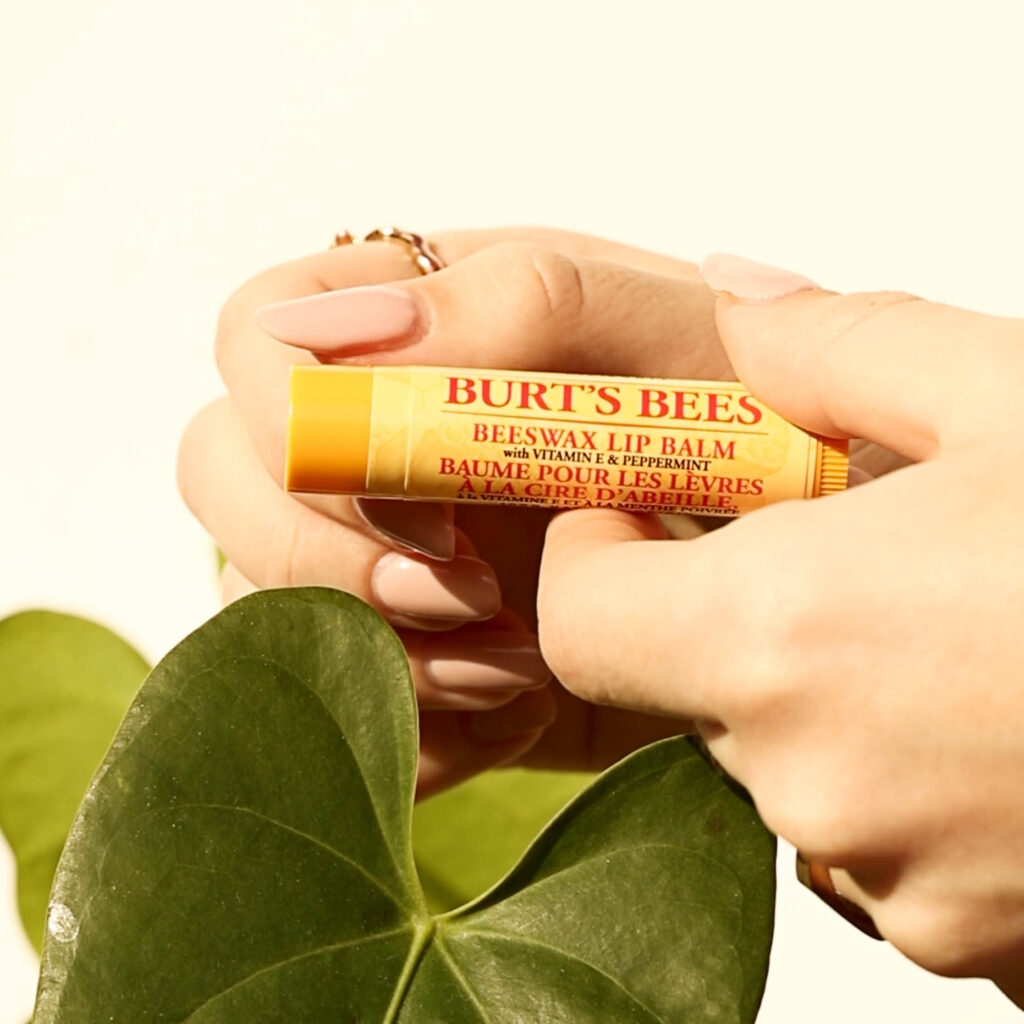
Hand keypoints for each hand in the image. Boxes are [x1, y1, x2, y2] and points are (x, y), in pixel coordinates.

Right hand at [178, 228, 738, 796]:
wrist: (800, 556)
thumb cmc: (745, 417)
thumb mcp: (668, 333)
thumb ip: (523, 300)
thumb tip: (343, 333)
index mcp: (417, 331)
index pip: (258, 342)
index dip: (295, 425)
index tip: (426, 500)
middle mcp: (375, 440)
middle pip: (219, 475)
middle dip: (320, 555)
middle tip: (466, 597)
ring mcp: (382, 554)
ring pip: (264, 601)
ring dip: (379, 652)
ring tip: (525, 665)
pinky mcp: (413, 656)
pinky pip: (341, 705)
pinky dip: (415, 729)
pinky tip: (521, 710)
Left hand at [536, 255, 1023, 1001]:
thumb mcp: (1019, 397)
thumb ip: (841, 345)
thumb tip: (737, 300)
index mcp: (788, 639)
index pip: (580, 618)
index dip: (596, 556)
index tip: (650, 512)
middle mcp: (813, 783)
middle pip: (691, 686)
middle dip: (743, 615)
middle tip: (848, 552)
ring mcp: (894, 885)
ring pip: (791, 765)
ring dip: (838, 695)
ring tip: (959, 636)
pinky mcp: (973, 947)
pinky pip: (882, 843)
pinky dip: (913, 775)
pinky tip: (1005, 721)